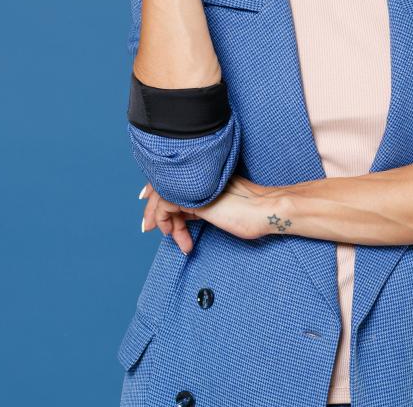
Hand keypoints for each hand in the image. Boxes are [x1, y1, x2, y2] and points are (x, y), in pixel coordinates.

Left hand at [139, 175, 281, 254]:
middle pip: (164, 185)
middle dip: (153, 208)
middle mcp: (197, 176)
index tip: (153, 206)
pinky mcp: (193, 196)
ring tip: (167, 236)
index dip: (159, 192)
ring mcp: (194, 184)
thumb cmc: (251, 212)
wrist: (264, 210)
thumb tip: (183, 217)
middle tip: (148, 227)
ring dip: (159, 219)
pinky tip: (174, 235)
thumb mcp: (218, 209)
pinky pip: (165, 205)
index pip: (174, 179)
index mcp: (204, 175)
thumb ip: (200, 207)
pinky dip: (164, 221)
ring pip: (162, 196)